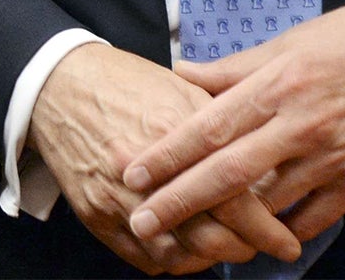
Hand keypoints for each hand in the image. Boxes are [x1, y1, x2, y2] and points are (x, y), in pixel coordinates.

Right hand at [27, 43, 298, 274]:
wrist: (57, 84)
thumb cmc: (125, 82)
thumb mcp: (181, 90)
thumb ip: (222, 125)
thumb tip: (262, 157)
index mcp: (176, 137)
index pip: (235, 200)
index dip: (267, 227)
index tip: (287, 239)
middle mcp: (147, 175)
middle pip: (209, 236)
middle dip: (244, 248)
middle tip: (263, 245)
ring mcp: (118, 200)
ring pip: (178, 256)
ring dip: (209, 259)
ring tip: (227, 248)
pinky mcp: (96, 217)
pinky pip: (143, 259)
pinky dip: (172, 262)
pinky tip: (188, 249)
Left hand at [124, 0, 344, 245]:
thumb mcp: (291, 41)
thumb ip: (235, 67)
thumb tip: (181, 72)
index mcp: (278, 83)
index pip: (210, 126)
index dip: (168, 154)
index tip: (132, 172)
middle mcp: (301, 123)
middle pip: (228, 173)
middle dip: (179, 200)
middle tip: (141, 220)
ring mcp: (333, 156)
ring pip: (268, 203)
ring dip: (226, 225)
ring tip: (187, 239)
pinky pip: (312, 217)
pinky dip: (281, 232)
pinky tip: (254, 242)